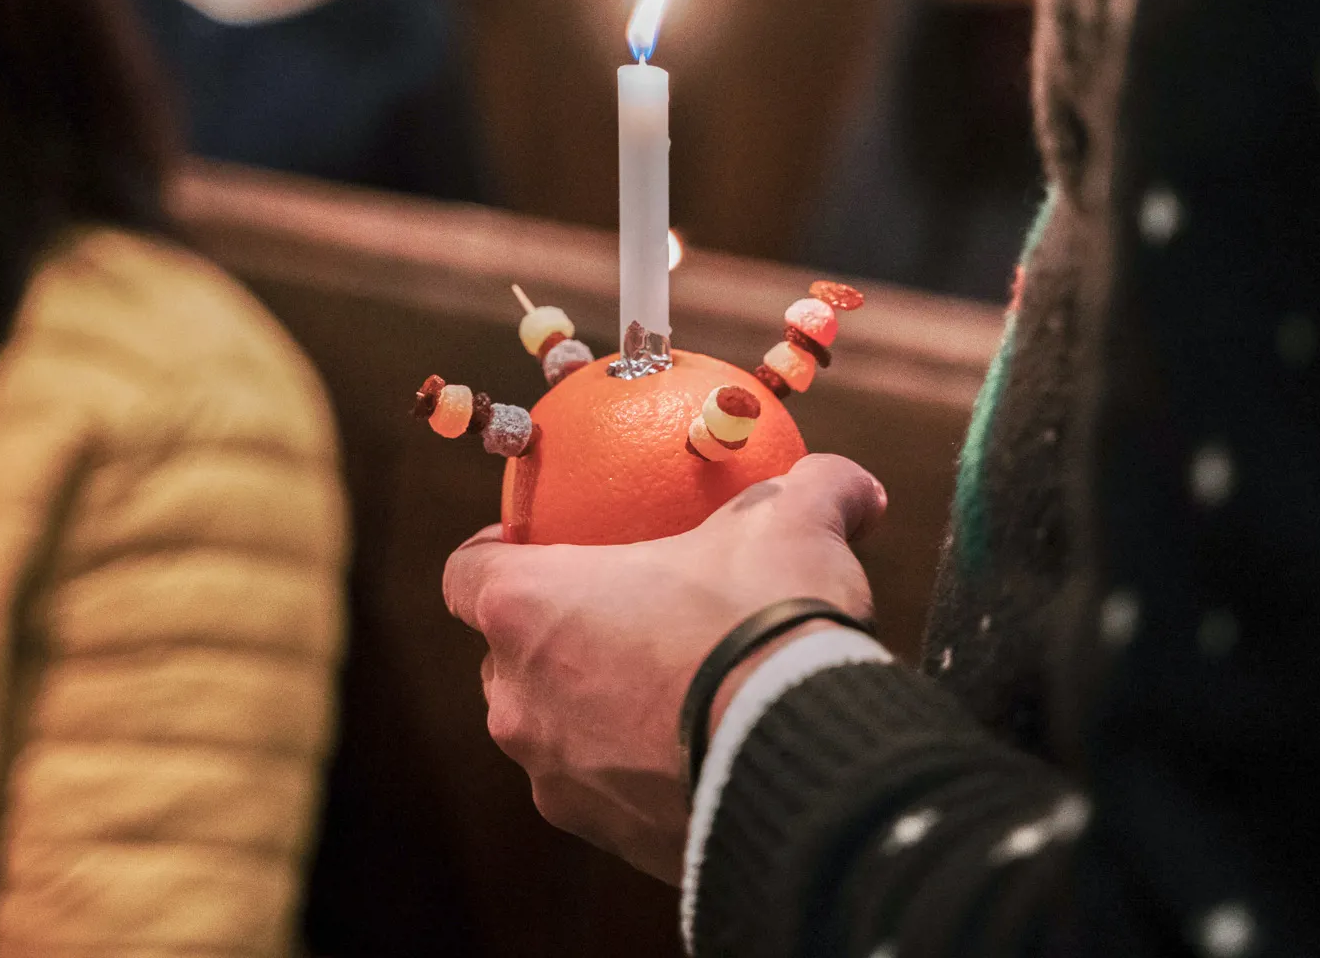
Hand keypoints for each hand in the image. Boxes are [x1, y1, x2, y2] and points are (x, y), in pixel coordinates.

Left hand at [442, 454, 887, 883]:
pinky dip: (633, 770)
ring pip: (553, 730)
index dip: (492, 555)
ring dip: (593, 709)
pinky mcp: (600, 834)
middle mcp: (517, 696)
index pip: (463, 573)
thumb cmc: (766, 623)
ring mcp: (553, 774)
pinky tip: (696, 749)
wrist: (801, 757)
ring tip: (667, 692)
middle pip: (507, 656)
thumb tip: (856, 486)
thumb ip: (814, 489)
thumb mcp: (795, 526)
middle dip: (554, 638)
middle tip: (624, 618)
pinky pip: (602, 790)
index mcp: (528, 606)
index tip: (534, 548)